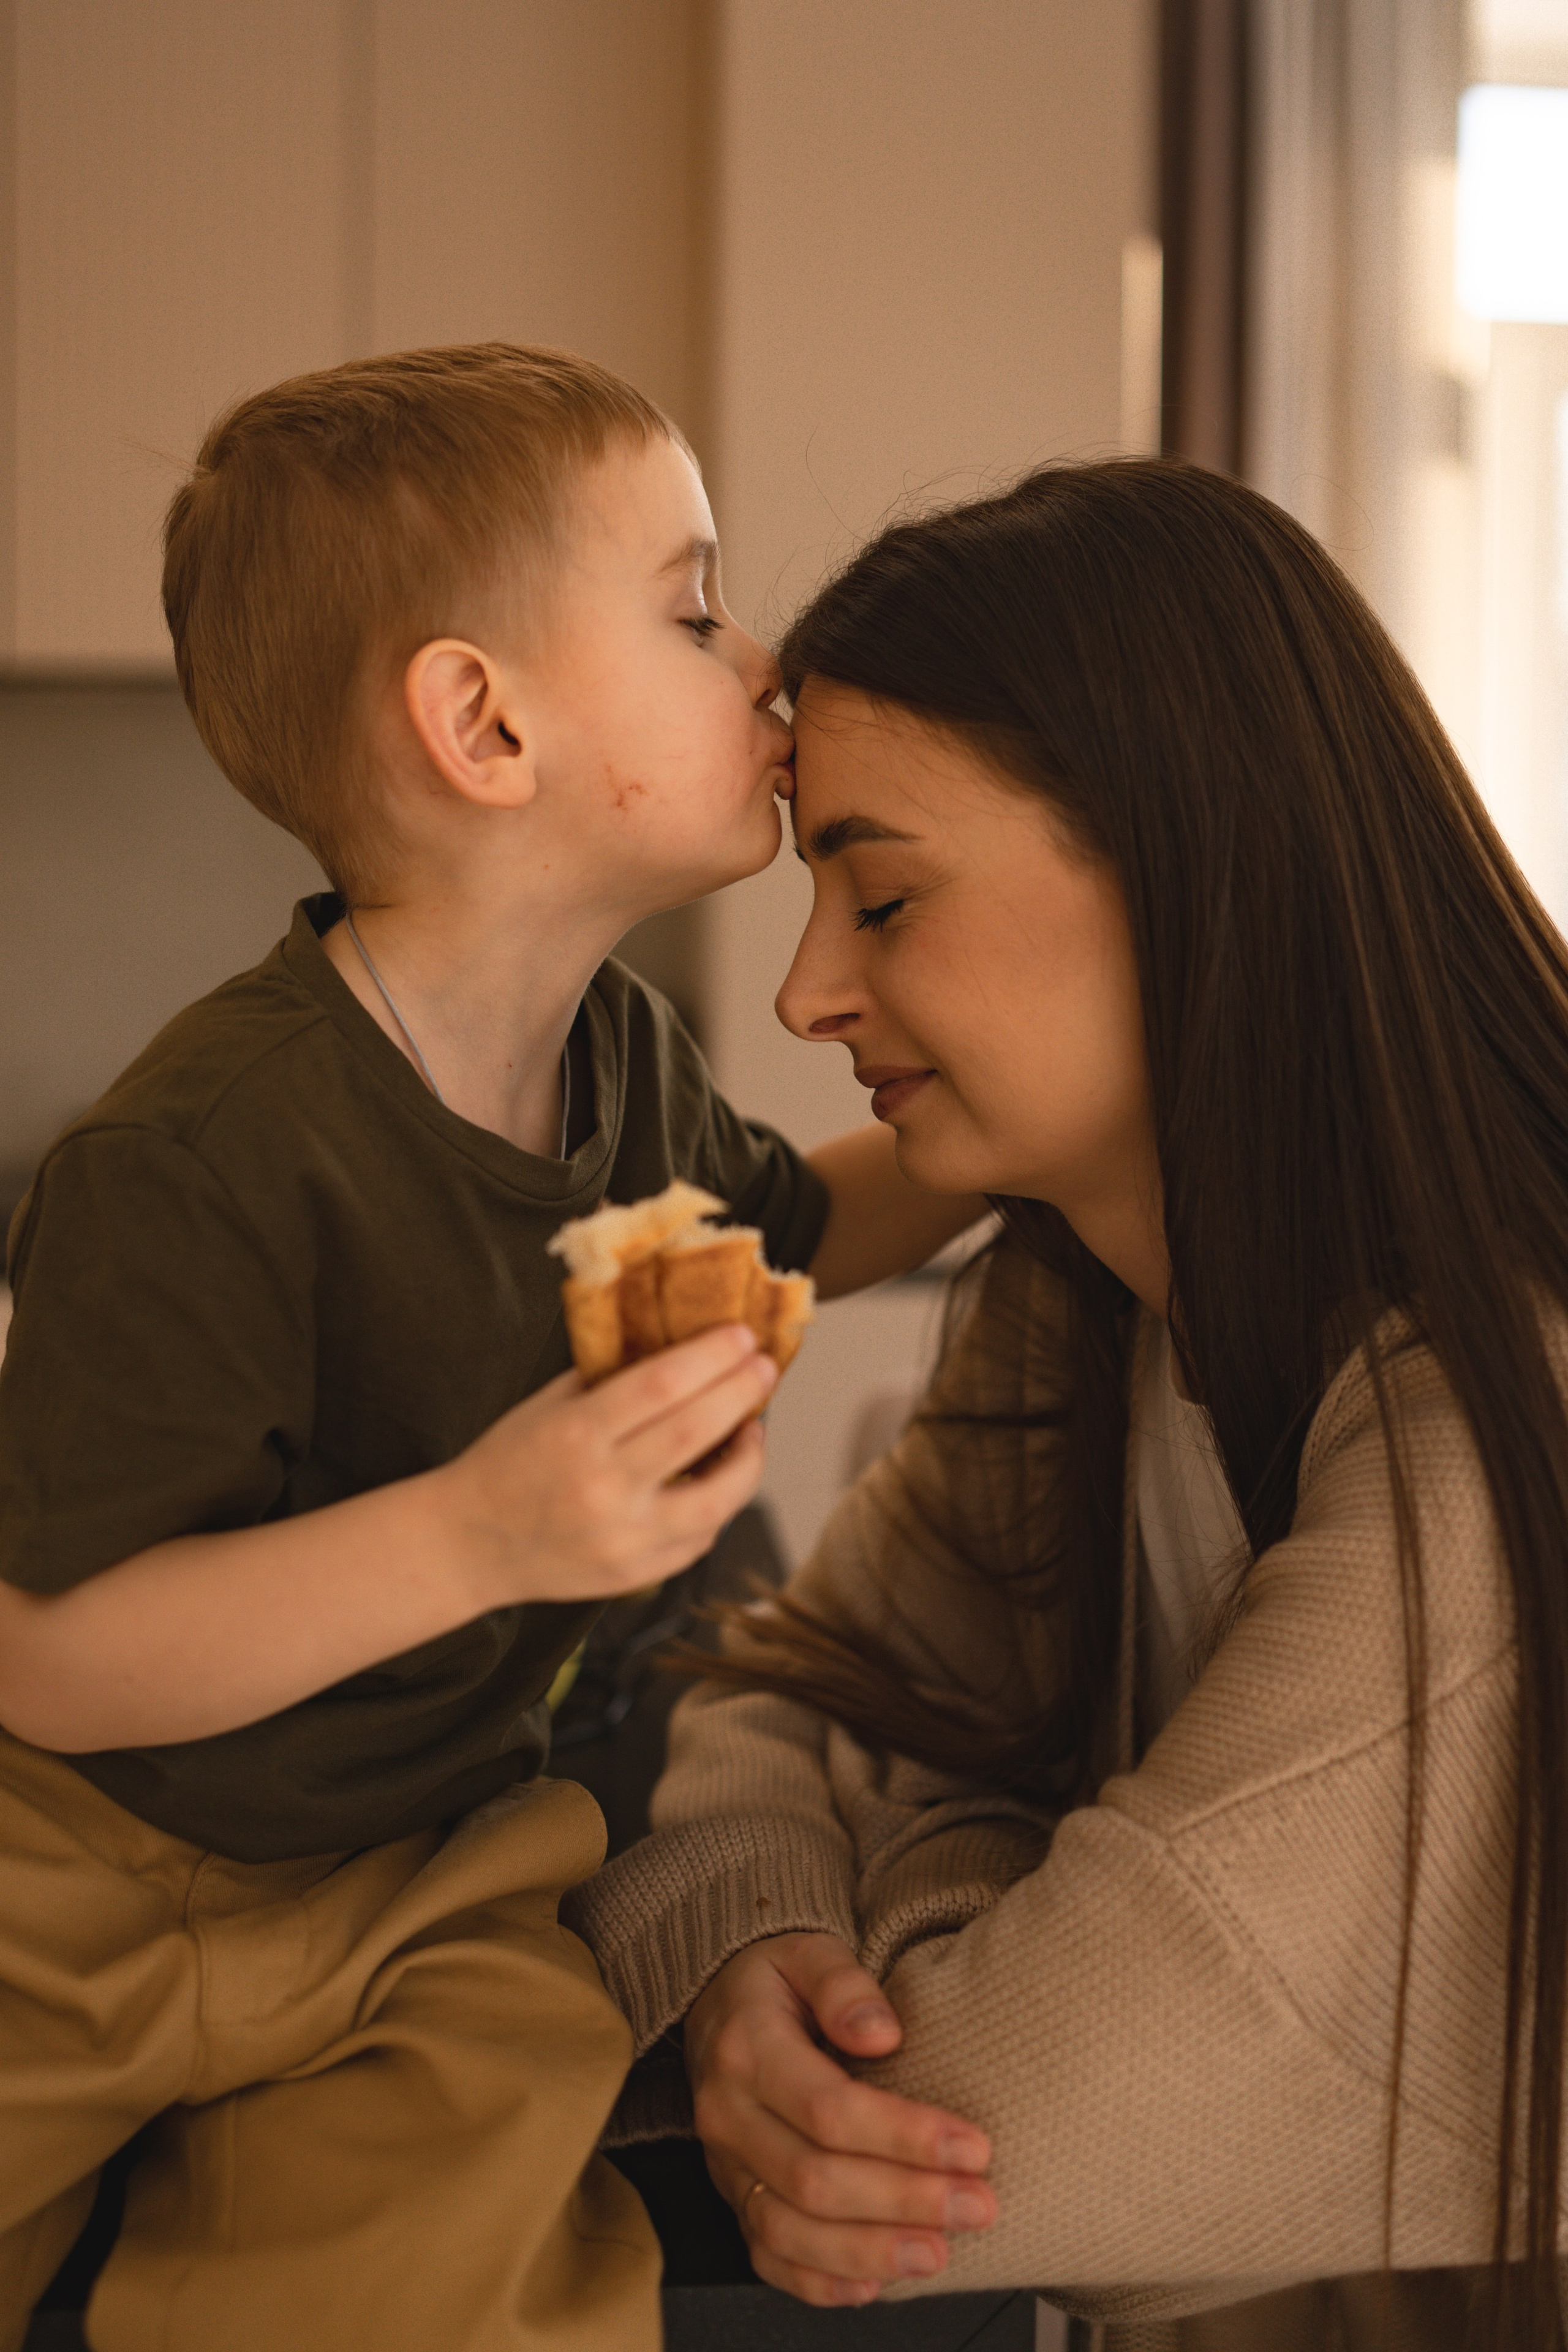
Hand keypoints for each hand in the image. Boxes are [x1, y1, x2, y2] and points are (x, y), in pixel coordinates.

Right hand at [443, 1324, 776, 1607]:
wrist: (468, 1544)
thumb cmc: (508, 1462)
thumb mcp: (548, 1405)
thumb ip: (610, 1378)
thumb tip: (682, 1346)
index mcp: (577, 1435)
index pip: (663, 1385)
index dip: (713, 1356)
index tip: (741, 1336)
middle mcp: (604, 1490)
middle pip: (698, 1431)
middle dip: (743, 1391)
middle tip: (764, 1367)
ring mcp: (625, 1540)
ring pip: (719, 1498)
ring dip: (749, 1457)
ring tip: (751, 1428)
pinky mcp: (637, 1575)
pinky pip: (701, 1537)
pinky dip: (719, 1503)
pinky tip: (718, 1477)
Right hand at [686, 1932, 994, 2306]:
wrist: (719, 2004)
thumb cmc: (775, 1979)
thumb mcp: (808, 1951)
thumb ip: (844, 1984)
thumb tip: (882, 2032)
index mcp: (747, 2049)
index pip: (828, 2109)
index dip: (904, 2136)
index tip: (973, 2146)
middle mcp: (728, 2116)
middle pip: (815, 2180)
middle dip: (904, 2200)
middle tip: (978, 2205)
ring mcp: (727, 2166)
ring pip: (789, 2231)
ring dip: (870, 2252)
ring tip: (939, 2252)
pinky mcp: (736, 2198)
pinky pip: (768, 2257)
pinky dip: (820, 2282)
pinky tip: (873, 2286)